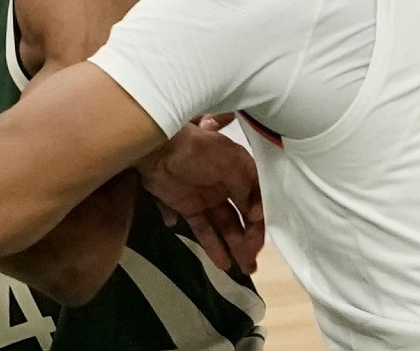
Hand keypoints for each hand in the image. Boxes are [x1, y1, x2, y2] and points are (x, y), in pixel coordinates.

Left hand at [137, 117, 263, 273]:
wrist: (157, 150)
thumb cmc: (198, 152)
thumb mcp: (230, 164)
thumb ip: (246, 189)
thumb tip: (257, 215)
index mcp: (240, 170)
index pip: (258, 199)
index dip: (261, 218)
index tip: (259, 235)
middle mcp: (227, 186)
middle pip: (244, 216)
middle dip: (251, 238)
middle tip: (253, 261)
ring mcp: (207, 198)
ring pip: (226, 226)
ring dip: (236, 246)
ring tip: (245, 268)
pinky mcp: (188, 208)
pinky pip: (204, 230)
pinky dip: (213, 247)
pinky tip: (224, 264)